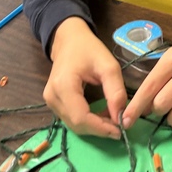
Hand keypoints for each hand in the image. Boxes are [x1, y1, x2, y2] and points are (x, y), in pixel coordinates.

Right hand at [44, 17, 127, 137]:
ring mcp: (50, 101)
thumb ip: (116, 91)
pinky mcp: (53, 103)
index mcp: (63, 86)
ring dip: (95, 126)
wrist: (68, 40)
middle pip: (77, 124)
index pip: (81, 118)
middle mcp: (52, 97)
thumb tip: (121, 117)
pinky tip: (101, 115)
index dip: (101, 128)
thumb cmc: (88, 49)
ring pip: (74, 125)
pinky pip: (71, 119)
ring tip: (112, 119)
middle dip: (99, 129)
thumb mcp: (108, 65)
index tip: (121, 130)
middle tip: (120, 125)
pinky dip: (88, 121)